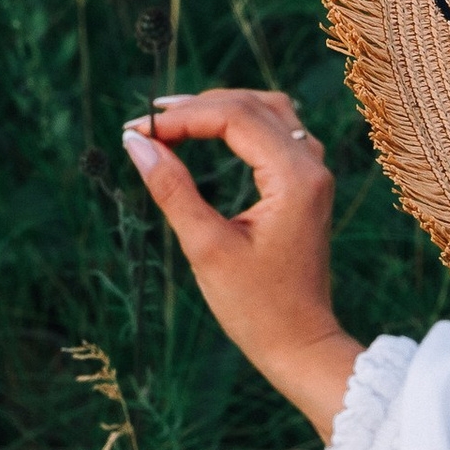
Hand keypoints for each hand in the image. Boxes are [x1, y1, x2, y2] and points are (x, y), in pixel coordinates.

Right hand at [121, 89, 362, 438]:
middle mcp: (312, 167)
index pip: (235, 117)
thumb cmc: (256, 308)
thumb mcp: (206, 248)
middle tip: (146, 124)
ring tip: (173, 121)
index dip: (182, 118)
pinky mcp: (308, 186)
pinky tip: (210, 133)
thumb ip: (172, 189)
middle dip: (196, 107)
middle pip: (252, 105)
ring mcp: (314, 174)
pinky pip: (277, 132)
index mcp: (295, 178)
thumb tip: (136, 144)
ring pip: (268, 111)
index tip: (138, 131)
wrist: (301, 344)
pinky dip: (241, 124)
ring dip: (221, 108)